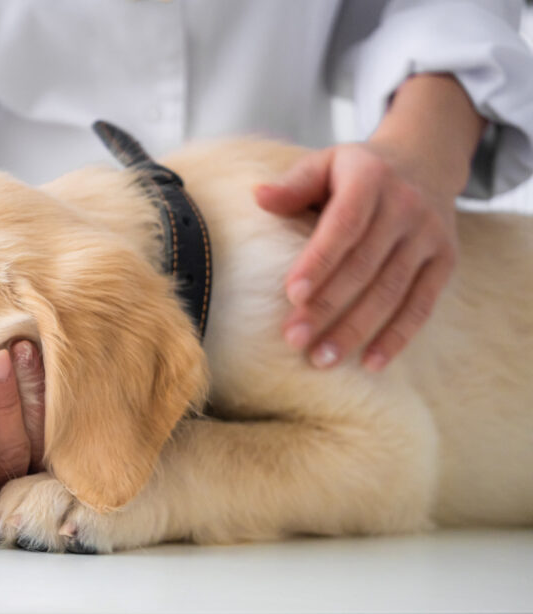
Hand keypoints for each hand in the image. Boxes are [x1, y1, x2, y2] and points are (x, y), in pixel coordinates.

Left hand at [256, 74, 484, 371]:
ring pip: (391, 291)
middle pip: (364, 266)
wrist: (425, 160)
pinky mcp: (446, 260)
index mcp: (371, 179)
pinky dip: (398, 336)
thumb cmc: (357, 170)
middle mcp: (406, 206)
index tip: (291, 294)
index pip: (344, 225)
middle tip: (294, 339)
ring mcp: (429, 235)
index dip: (319, 261)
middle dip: (328, 306)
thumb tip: (258, 197)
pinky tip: (371, 362)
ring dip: (356, 329)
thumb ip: (294, 184)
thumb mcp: (325, 163)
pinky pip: (422, 304)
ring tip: (322, 358)